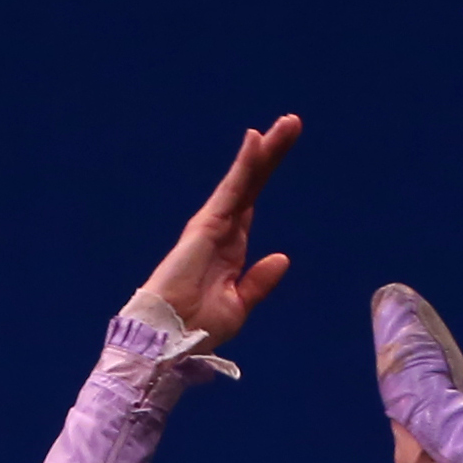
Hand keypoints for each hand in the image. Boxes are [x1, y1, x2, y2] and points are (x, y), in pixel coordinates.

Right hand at [139, 117, 302, 348]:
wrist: (170, 340)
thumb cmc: (197, 329)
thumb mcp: (238, 305)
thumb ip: (258, 282)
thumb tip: (282, 257)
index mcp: (230, 248)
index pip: (250, 202)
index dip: (264, 174)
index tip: (281, 148)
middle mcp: (221, 231)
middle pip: (251, 184)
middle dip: (270, 154)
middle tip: (292, 123)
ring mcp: (213, 225)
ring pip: (244, 181)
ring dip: (264, 151)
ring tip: (288, 124)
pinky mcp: (205, 226)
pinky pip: (231, 191)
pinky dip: (244, 166)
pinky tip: (256, 140)